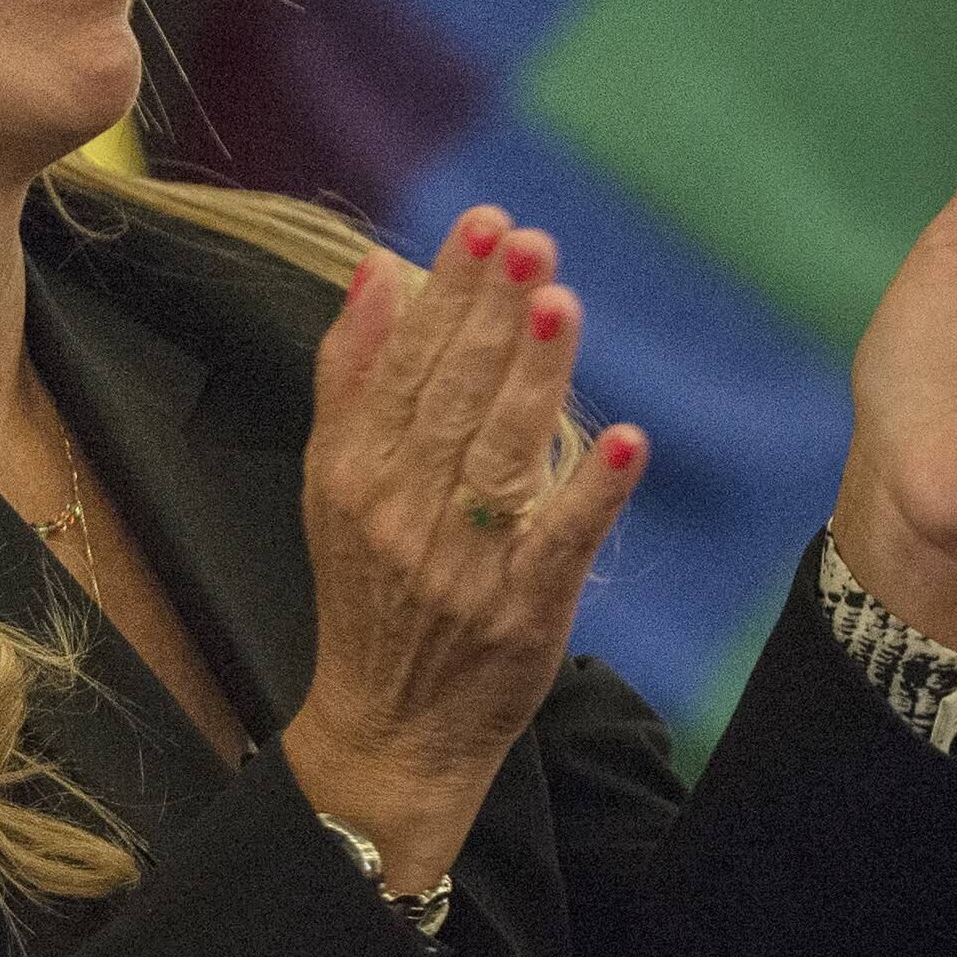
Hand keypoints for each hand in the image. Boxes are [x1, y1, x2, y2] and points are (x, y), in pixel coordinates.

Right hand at [281, 212, 644, 893]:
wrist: (389, 729)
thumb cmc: (370, 587)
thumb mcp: (333, 481)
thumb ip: (351, 374)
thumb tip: (377, 268)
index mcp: (356, 472)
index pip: (406, 364)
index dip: (447, 292)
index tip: (484, 227)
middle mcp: (404, 512)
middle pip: (453, 398)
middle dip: (492, 314)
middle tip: (530, 241)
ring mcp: (466, 564)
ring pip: (503, 455)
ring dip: (534, 378)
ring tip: (561, 304)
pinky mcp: (524, 609)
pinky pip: (560, 542)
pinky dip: (591, 493)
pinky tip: (623, 442)